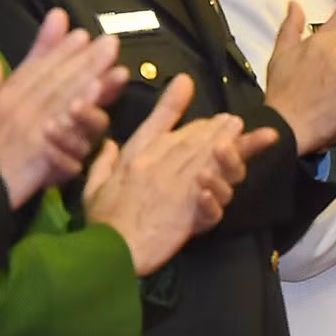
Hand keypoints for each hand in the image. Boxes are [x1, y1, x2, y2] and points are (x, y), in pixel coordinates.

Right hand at [0, 9, 124, 206]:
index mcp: (5, 96)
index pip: (36, 67)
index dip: (59, 49)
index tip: (81, 34)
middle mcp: (20, 106)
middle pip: (59, 78)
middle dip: (87, 59)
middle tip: (111, 43)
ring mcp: (33, 127)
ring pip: (67, 98)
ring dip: (93, 80)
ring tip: (116, 68)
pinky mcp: (42, 150)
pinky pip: (67, 129)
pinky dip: (83, 112)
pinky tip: (99, 97)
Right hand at [83, 75, 281, 273]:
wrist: (109, 253)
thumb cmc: (101, 222)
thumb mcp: (93, 187)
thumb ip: (102, 161)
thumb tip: (108, 142)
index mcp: (133, 158)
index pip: (156, 125)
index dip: (172, 103)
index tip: (186, 82)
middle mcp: (154, 165)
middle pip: (190, 139)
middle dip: (213, 127)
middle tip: (233, 120)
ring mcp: (174, 186)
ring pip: (205, 158)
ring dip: (226, 144)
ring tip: (242, 132)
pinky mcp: (188, 209)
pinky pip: (211, 191)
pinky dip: (224, 178)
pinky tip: (237, 166)